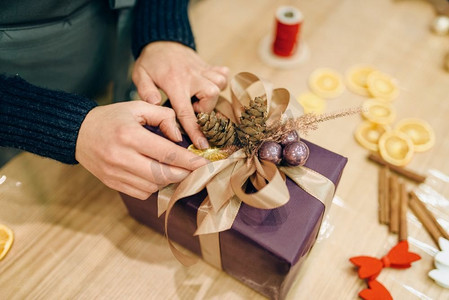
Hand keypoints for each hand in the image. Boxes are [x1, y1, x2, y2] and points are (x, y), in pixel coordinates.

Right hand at [75, 101, 207, 199]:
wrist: (79, 133)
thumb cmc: (112, 118)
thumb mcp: (138, 107)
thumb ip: (164, 116)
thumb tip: (181, 137)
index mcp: (130, 136)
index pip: (168, 154)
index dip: (190, 161)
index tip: (204, 164)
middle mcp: (122, 157)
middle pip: (163, 174)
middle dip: (184, 174)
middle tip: (194, 169)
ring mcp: (116, 174)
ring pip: (154, 186)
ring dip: (169, 180)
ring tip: (174, 169)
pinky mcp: (113, 184)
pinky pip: (142, 193)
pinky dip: (154, 186)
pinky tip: (155, 174)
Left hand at [132, 41, 228, 148]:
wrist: (162, 39)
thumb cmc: (150, 61)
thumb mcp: (140, 74)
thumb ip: (145, 90)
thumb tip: (154, 104)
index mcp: (175, 83)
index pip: (186, 111)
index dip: (195, 130)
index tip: (203, 145)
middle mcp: (192, 76)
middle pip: (211, 95)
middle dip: (205, 108)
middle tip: (192, 108)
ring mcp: (201, 70)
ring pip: (219, 84)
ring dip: (212, 96)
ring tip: (198, 98)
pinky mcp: (207, 66)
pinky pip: (223, 74)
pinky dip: (220, 81)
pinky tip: (207, 86)